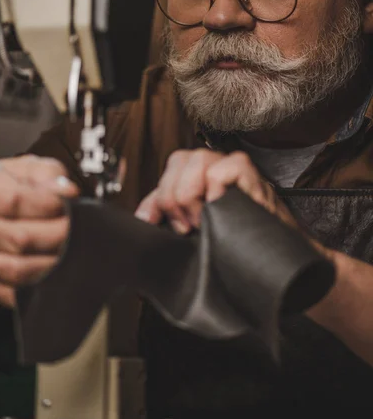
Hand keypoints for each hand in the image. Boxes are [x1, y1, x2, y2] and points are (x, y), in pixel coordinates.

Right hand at [0, 155, 78, 307]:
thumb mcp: (21, 167)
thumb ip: (45, 175)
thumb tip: (67, 191)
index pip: (13, 201)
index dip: (47, 205)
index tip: (68, 203)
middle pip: (17, 238)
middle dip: (57, 235)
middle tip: (77, 228)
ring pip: (14, 269)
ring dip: (52, 262)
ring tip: (72, 249)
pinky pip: (10, 292)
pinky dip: (37, 285)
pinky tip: (54, 272)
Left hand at [135, 149, 295, 233]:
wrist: (275, 259)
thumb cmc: (235, 242)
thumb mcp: (193, 227)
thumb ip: (167, 215)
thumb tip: (143, 216)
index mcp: (199, 174)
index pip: (171, 166)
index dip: (160, 196)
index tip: (165, 225)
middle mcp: (216, 167)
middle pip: (179, 159)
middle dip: (174, 198)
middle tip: (188, 226)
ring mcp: (235, 170)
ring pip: (199, 159)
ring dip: (193, 194)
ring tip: (204, 220)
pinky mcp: (254, 178)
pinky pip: (229, 167)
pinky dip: (219, 187)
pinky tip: (221, 208)